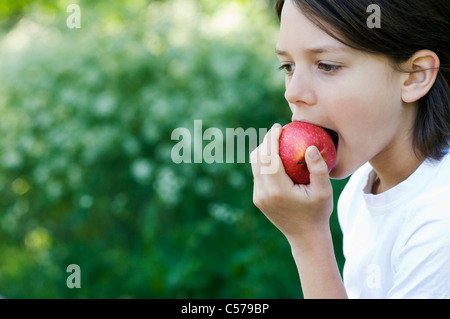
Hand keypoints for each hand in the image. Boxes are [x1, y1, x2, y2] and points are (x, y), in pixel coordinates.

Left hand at [250, 123, 333, 243]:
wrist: (305, 237)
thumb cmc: (318, 213)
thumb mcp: (324, 191)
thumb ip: (318, 169)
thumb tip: (309, 147)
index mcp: (277, 190)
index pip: (269, 157)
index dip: (271, 139)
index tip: (278, 127)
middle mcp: (263, 193)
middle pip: (257, 158)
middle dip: (265, 142)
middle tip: (278, 132)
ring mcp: (258, 197)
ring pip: (254, 166)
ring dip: (263, 152)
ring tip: (277, 142)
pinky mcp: (258, 199)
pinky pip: (258, 175)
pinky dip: (264, 163)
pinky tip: (277, 158)